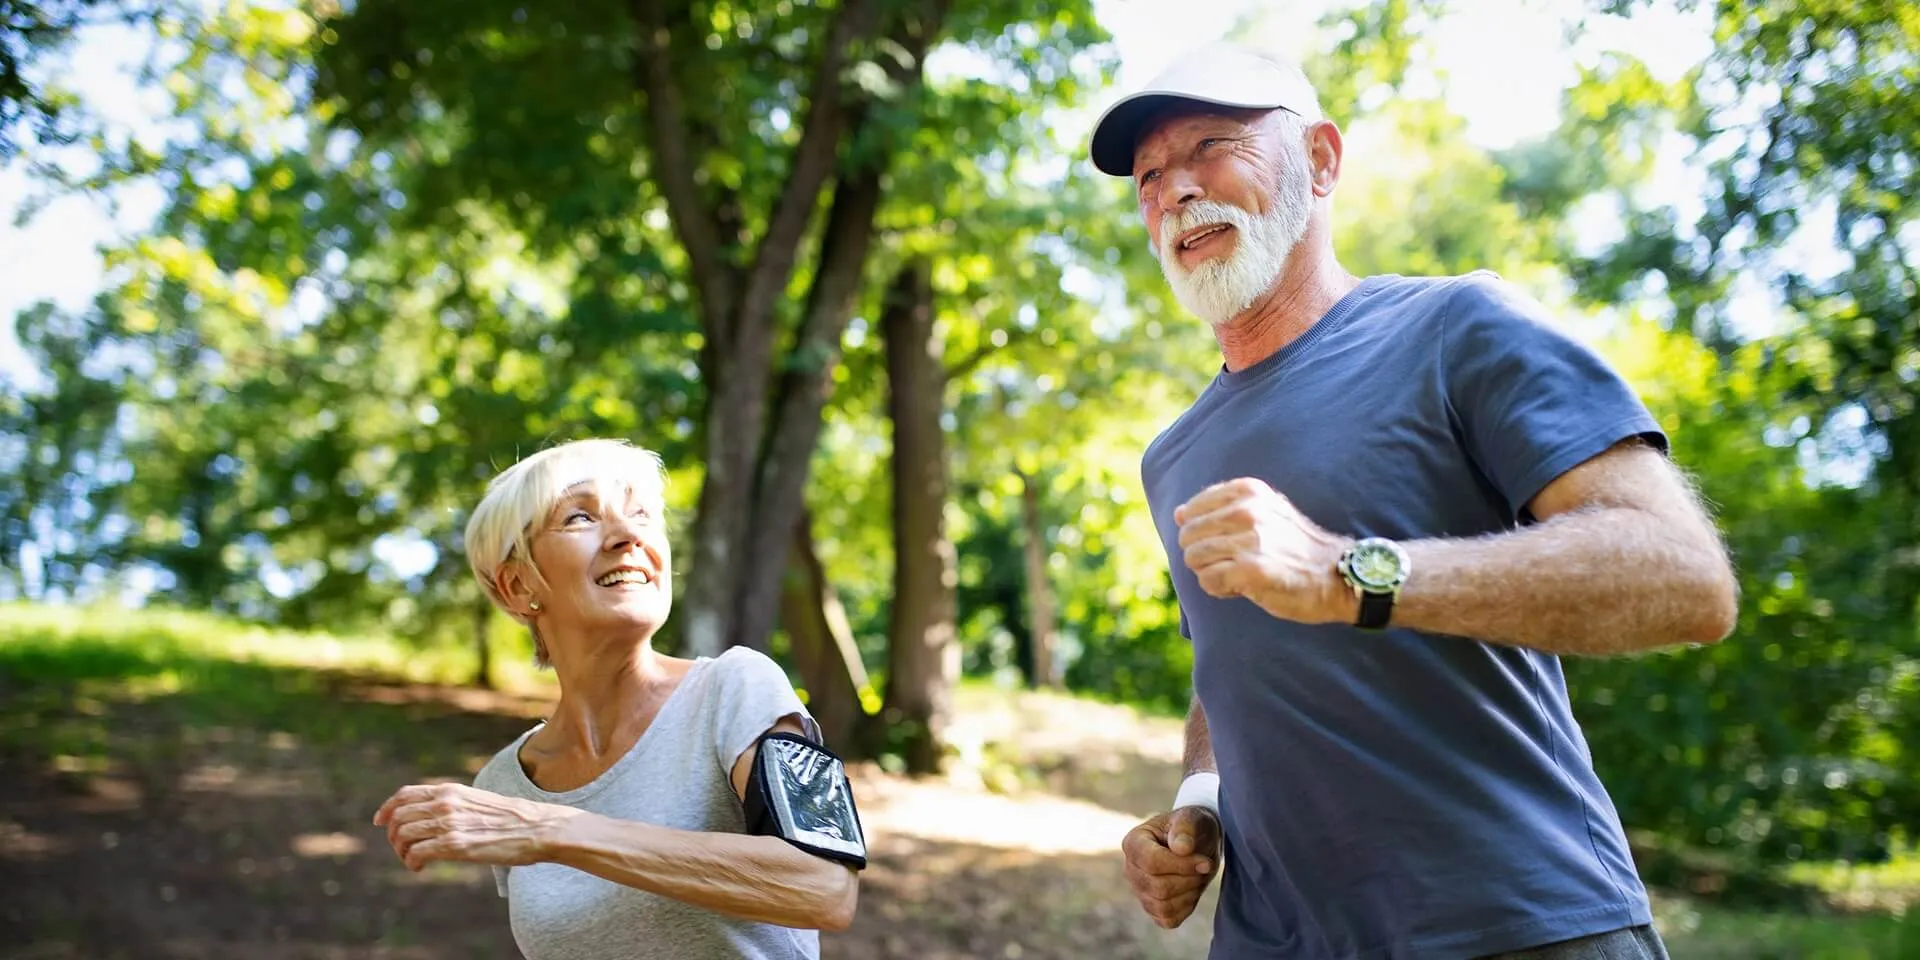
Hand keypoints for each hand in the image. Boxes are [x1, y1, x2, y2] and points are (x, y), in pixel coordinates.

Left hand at [372, 782, 576, 871]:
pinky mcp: (455, 845)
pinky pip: (417, 854)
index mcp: (449, 790)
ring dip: (402, 851)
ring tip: (413, 860)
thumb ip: (452, 804)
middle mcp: (445, 804)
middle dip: (393, 836)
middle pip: (398, 817)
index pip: (404, 795)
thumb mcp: (476, 800)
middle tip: (402, 849)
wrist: (536, 827)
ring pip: (403, 836)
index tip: (379, 822)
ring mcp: (449, 824)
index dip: (386, 808)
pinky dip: (412, 863)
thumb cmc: (511, 818)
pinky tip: (420, 868)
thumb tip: (433, 816)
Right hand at [1122, 805, 1220, 928]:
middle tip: (1204, 866)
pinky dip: (1186, 908)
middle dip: (1189, 879)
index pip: (1151, 862)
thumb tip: (1180, 848)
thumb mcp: (1193, 818)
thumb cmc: (1192, 827)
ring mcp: (1139, 891)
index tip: (1206, 862)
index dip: (1182, 865)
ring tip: (1197, 876)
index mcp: (1133, 842)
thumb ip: (1186, 827)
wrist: (1198, 843)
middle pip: (1159, 887)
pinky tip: (1191, 890)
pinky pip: (1168, 919)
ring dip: (1190, 893)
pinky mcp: (1151, 908)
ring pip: (1163, 906)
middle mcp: (1130, 868)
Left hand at [1175, 477, 1353, 624]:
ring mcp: (1250, 541)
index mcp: (1248, 491)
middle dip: (1204, 555)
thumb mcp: (1265, 511)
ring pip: (1194, 558)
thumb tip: (1178, 514)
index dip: (1204, 532)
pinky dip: (1220, 589)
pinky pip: (1208, 580)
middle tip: (1234, 563)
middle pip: (1188, 535)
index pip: (1193, 509)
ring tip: (1239, 575)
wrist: (1337, 575)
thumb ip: (1222, 509)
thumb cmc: (1295, 547)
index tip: (1229, 542)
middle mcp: (1247, 511)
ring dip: (1211, 572)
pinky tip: (1242, 588)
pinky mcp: (1251, 571)